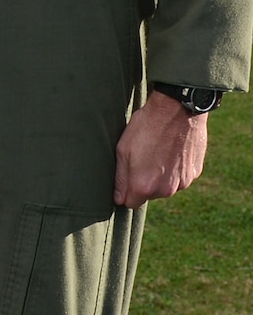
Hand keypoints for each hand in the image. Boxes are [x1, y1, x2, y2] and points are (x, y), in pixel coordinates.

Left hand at [113, 91, 208, 207]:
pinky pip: (180, 177)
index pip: (131, 203)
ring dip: (160, 175)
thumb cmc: (145, 128)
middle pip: (149, 194)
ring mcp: (183, 182)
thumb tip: (119, 199)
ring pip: (166, 186)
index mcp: (145, 186)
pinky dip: (174, 168)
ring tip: (156, 151)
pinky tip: (170, 149)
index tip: (125, 177)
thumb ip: (120, 179)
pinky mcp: (195, 173)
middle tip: (141, 157)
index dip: (125, 191)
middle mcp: (166, 190)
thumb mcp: (123, 150)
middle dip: (143, 182)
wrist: (177, 111)